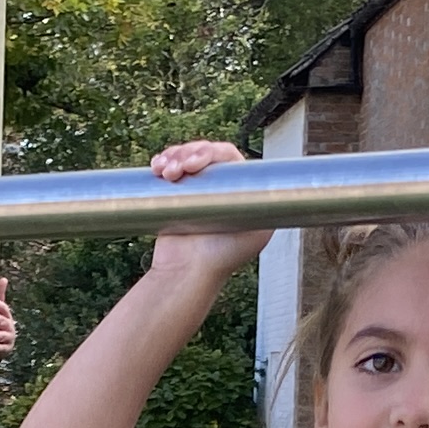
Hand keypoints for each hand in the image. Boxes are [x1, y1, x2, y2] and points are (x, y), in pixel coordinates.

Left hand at [0, 289, 15, 361]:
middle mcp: (9, 327)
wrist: (1, 345)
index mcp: (6, 316)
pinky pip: (2, 349)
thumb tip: (4, 278)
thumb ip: (0, 296)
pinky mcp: (5, 349)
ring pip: (2, 336)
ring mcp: (8, 339)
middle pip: (3, 321)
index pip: (4, 309)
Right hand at [145, 140, 267, 287]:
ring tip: (164, 171)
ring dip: (173, 157)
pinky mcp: (178, 197)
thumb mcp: (256, 232)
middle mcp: (222, 190)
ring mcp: (198, 192)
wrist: (186, 273)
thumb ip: (263, 205)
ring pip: (186, 158)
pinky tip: (157, 168)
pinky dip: (163, 163)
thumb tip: (271, 182)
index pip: (229, 158)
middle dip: (187, 154)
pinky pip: (171, 169)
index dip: (210, 153)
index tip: (194, 164)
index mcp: (242, 193)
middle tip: (177, 169)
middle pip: (206, 154)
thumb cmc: (220, 259)